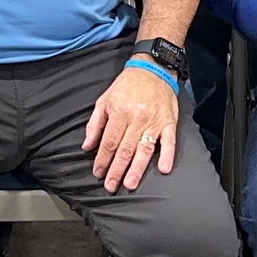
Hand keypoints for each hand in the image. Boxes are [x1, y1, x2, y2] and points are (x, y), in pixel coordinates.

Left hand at [83, 64, 178, 192]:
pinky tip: (164, 169)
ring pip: (144, 149)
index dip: (102, 159)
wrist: (152, 70)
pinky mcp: (169, 122)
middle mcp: (137, 118)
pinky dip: (167, 155)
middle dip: (116, 170)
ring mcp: (154, 121)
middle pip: (125, 149)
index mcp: (119, 112)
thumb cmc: (126, 86)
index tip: (98, 173)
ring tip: (130, 184)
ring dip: (137, 169)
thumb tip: (87, 145)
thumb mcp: (104, 100)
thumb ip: (95, 124)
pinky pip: (169, 141)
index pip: (109, 142)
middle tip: (111, 186)